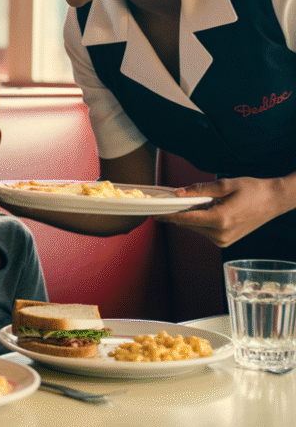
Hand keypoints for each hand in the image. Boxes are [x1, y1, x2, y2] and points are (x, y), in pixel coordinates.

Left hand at [159, 176, 293, 246]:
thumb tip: (177, 193)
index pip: (184, 219)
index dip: (167, 215)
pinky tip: (213, 210)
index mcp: (219, 220)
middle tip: (181, 198)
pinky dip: (202, 221)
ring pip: (195, 227)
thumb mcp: (225, 184)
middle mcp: (220, 234)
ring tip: (210, 202)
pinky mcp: (225, 242)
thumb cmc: (252, 190)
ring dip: (193, 216)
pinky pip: (204, 231)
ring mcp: (223, 241)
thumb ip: (199, 190)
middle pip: (188, 223)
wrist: (274, 201)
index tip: (153, 212)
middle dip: (181, 211)